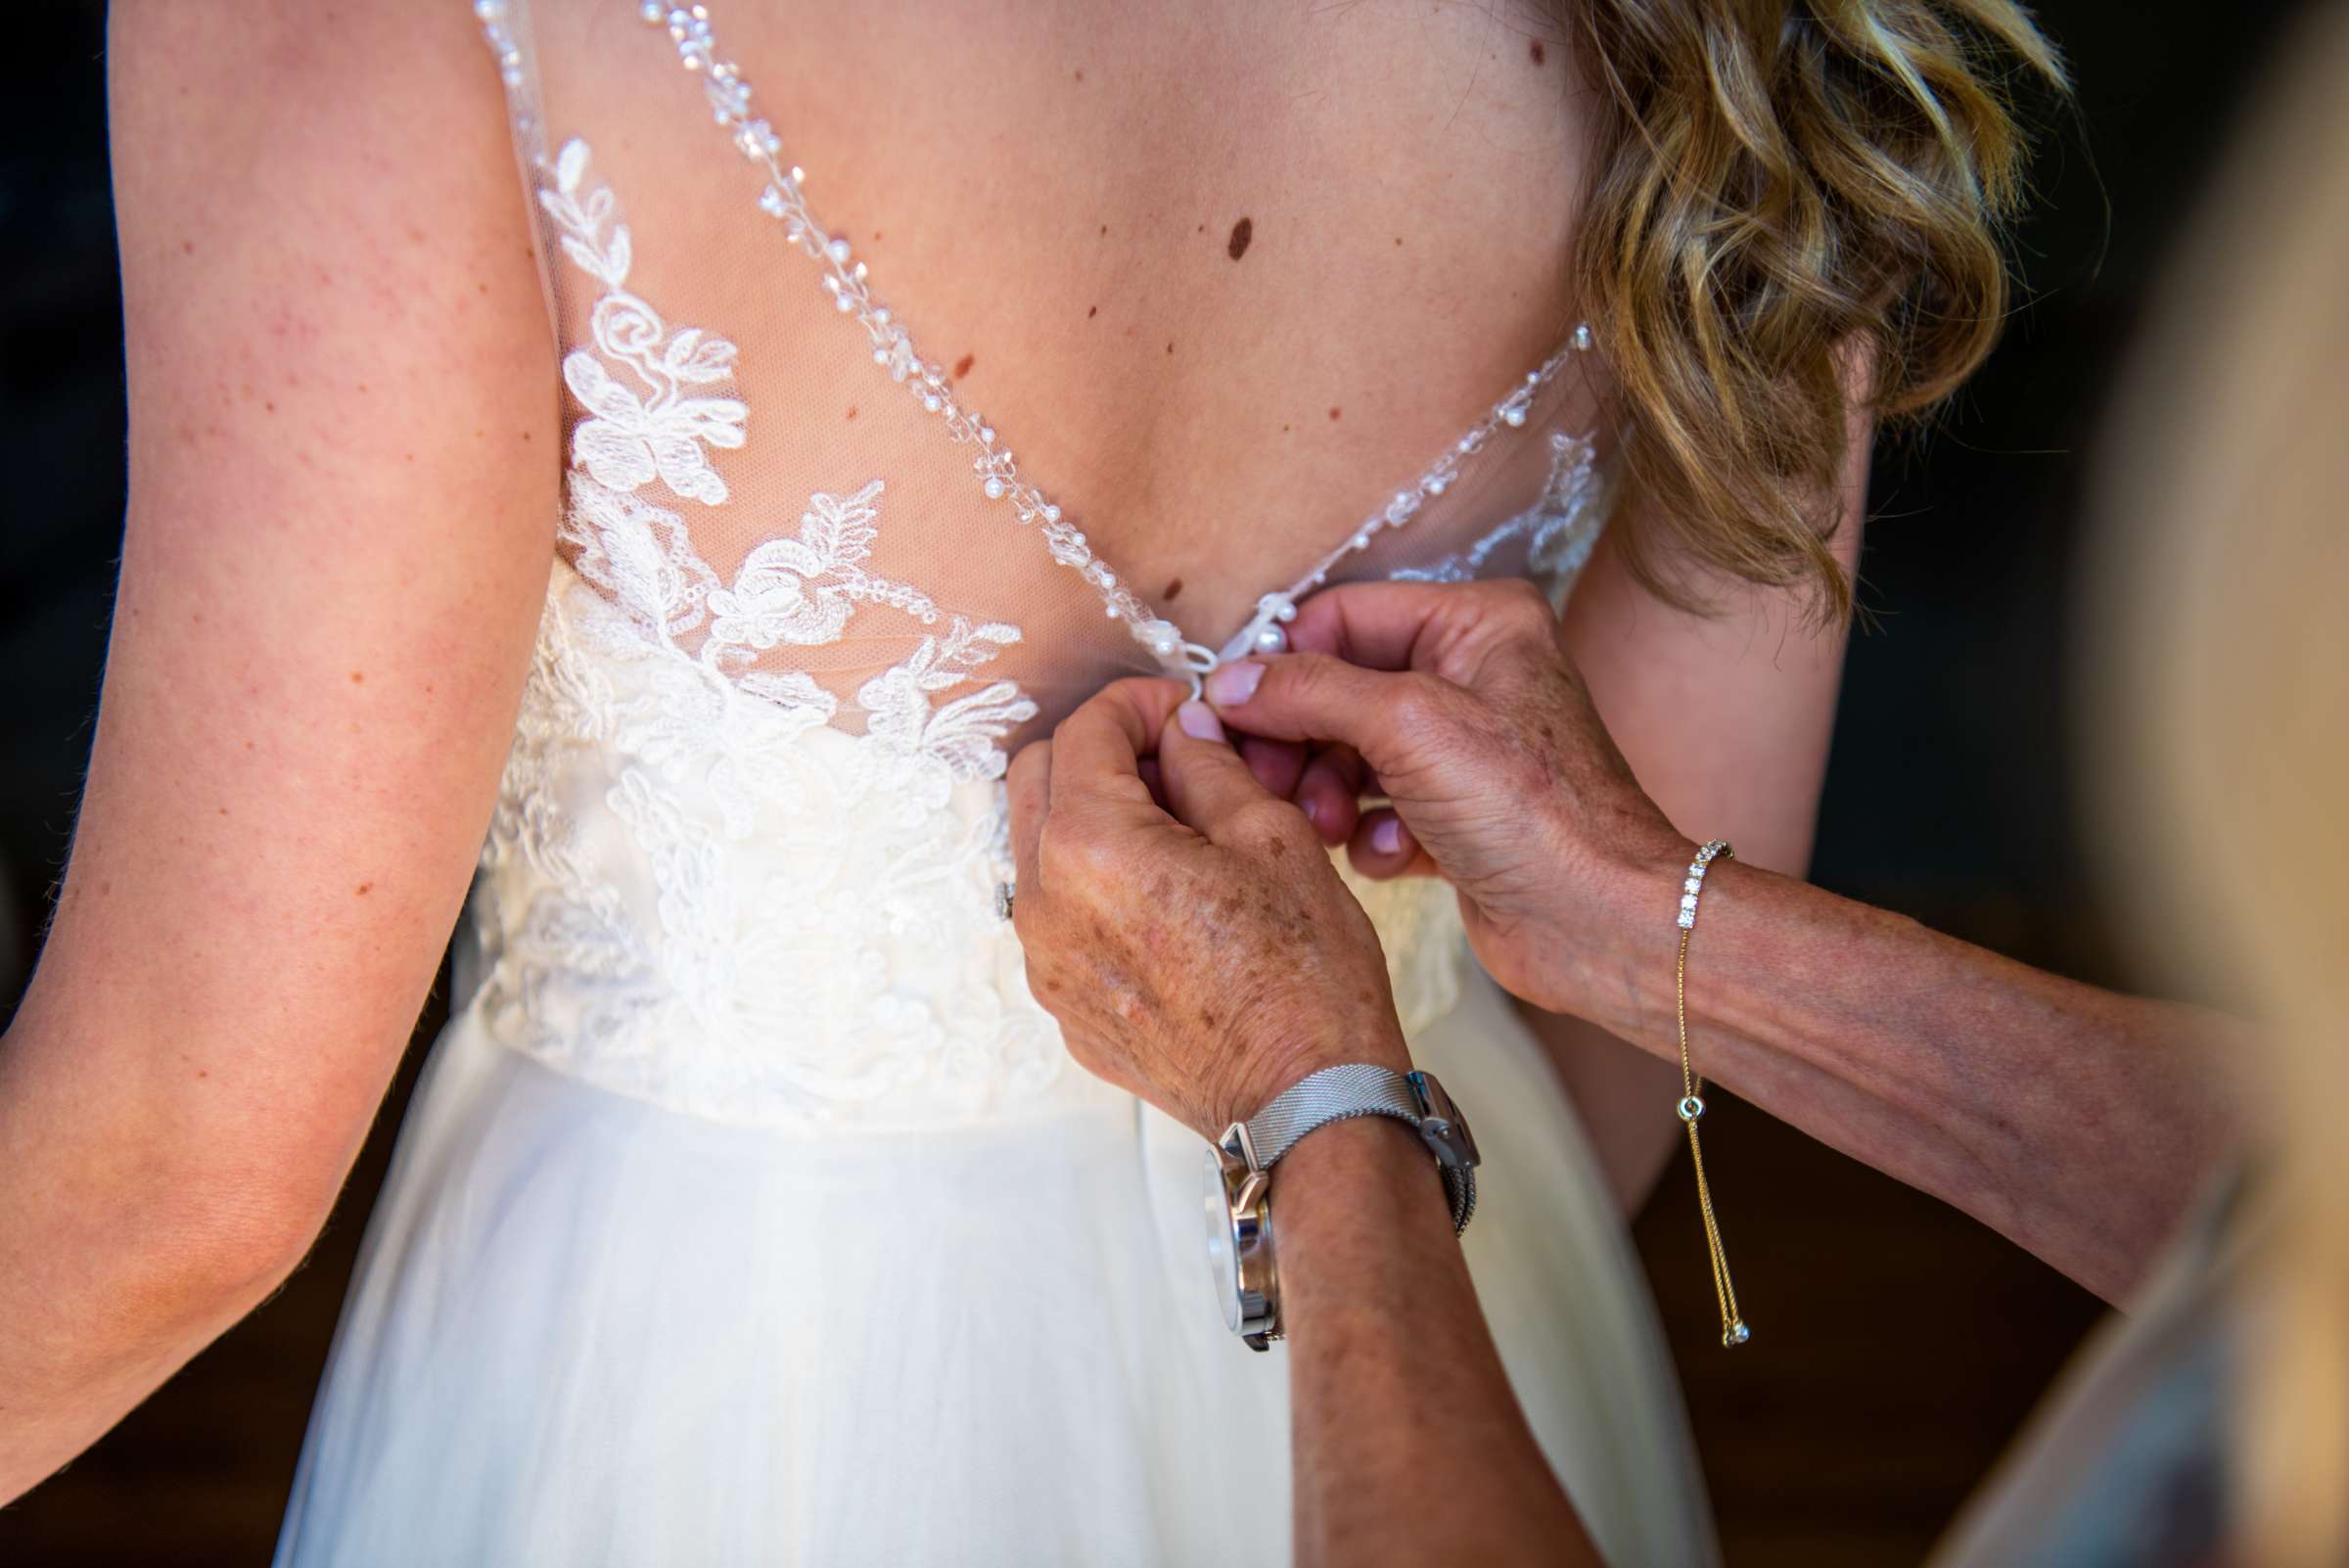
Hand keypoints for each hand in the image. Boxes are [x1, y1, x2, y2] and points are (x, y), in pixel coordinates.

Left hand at [1006, 678, 1409, 1139]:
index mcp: (1092, 846)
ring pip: (1038, 850)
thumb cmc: (1304, 979)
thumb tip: (1182, 735)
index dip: (1136, 703)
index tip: (1177, 710)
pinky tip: (1165, 900)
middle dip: (1097, 751)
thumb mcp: (1274, 839)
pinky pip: (1058, 919)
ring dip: (1089, 817)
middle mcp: (1045, 904)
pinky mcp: (1065, 1008)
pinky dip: (1094, 887)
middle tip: (1169, 761)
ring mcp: (1047, 964)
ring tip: (1173, 833)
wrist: (1305, 1102)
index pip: (1084, 731)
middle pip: (1035, 779)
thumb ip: (1210, 769)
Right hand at [1203, 579, 1690, 1023]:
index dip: (1283, 662)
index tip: (1230, 710)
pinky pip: (1375, 812)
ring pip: (1347, 754)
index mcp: (1478, 624)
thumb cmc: (1535, 811)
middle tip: (1270, 782)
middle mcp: (1472, 677)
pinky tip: (1395, 856)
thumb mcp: (1410, 723)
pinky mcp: (1452, 819)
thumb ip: (1310, 691)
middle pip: (1337, 688)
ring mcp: (1461, 751)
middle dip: (1299, 740)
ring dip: (1327, 794)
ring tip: (1333, 827)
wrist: (1598, 922)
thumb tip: (1230, 682)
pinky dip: (1370, 835)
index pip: (1343, 616)